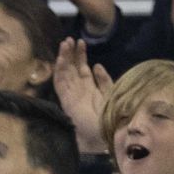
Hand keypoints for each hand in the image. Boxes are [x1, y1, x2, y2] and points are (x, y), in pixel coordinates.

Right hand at [53, 38, 112, 153]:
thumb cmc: (112, 117)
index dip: (80, 56)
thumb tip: (97, 66)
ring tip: (65, 43)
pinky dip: (60, 71)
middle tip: (70, 39)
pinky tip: (61, 58)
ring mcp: (72, 97)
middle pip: (71, 70)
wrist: (108, 135)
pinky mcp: (67, 102)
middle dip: (70, 54)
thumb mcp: (112, 95)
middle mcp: (79, 92)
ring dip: (64, 58)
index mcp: (90, 90)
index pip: (81, 70)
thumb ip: (104, 81)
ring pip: (65, 74)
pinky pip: (61, 84)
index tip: (81, 43)